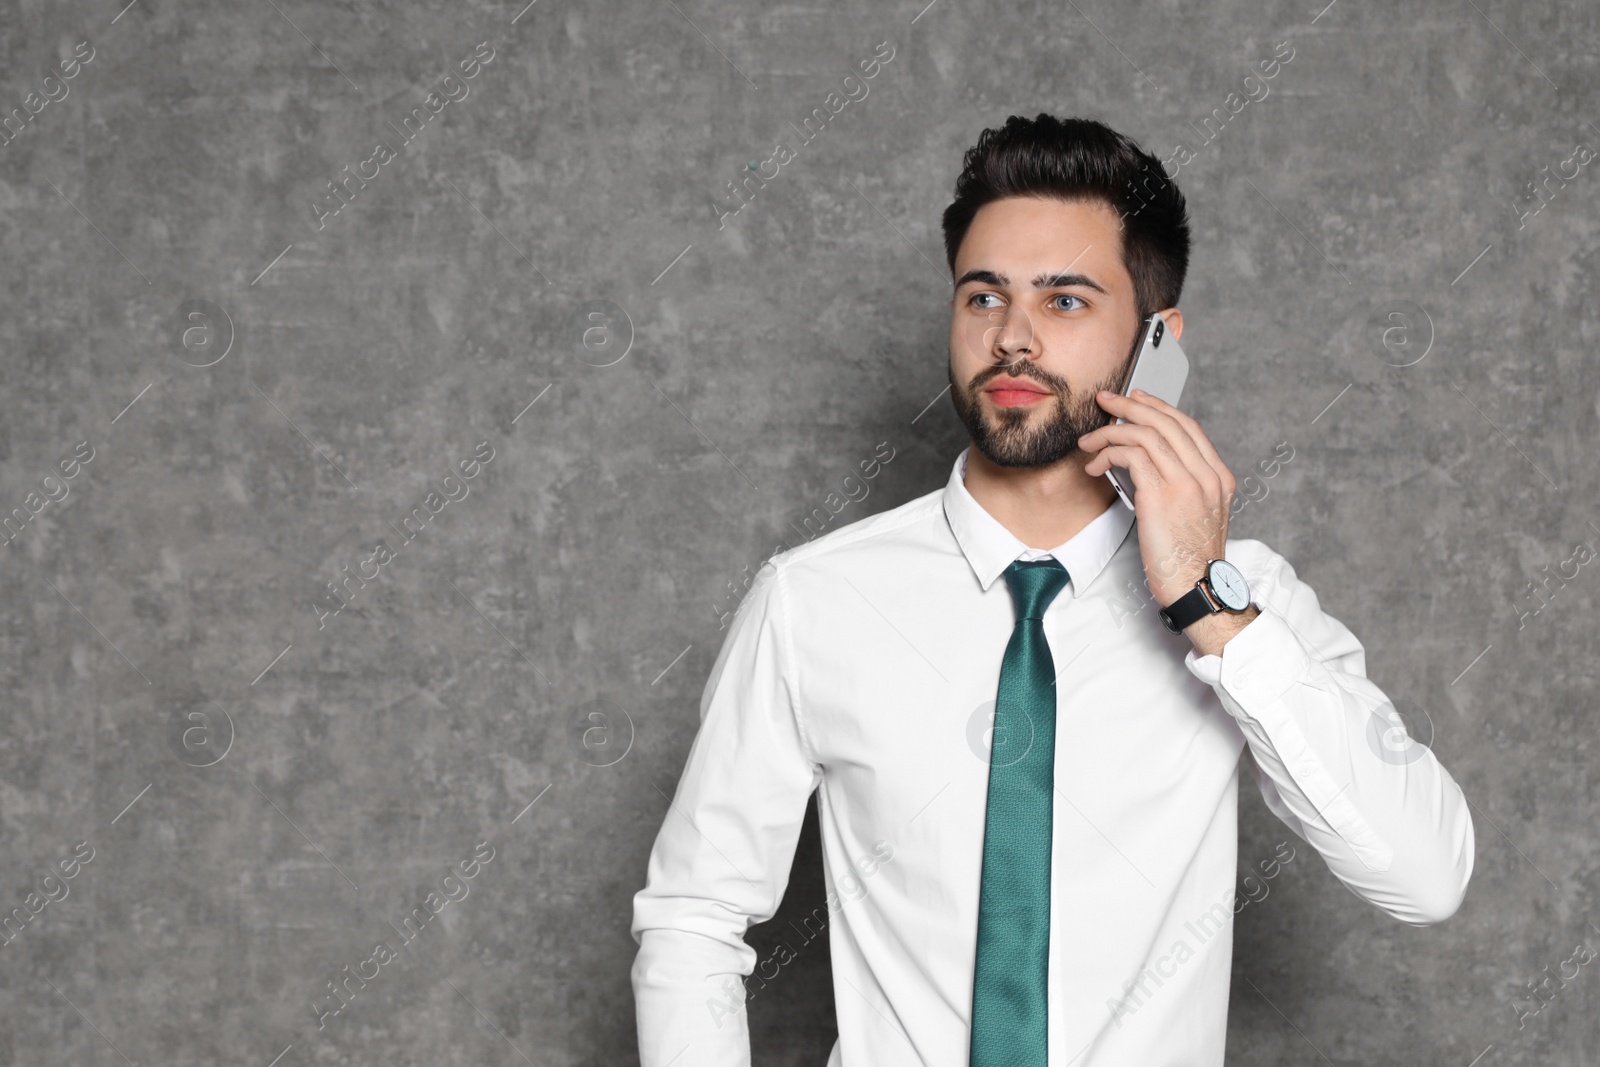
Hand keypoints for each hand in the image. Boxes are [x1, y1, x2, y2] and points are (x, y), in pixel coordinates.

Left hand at [1079, 389, 1254, 652]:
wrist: (1196, 588)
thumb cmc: (1188, 559)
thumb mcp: (1196, 515)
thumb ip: (1180, 486)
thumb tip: (1144, 463)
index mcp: (1218, 477)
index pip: (1187, 426)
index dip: (1159, 407)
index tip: (1136, 399)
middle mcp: (1206, 475)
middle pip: (1166, 422)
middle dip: (1131, 405)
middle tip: (1105, 400)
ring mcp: (1187, 484)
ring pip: (1145, 434)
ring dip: (1111, 431)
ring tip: (1089, 441)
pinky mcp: (1162, 496)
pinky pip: (1131, 456)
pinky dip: (1107, 454)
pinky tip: (1095, 465)